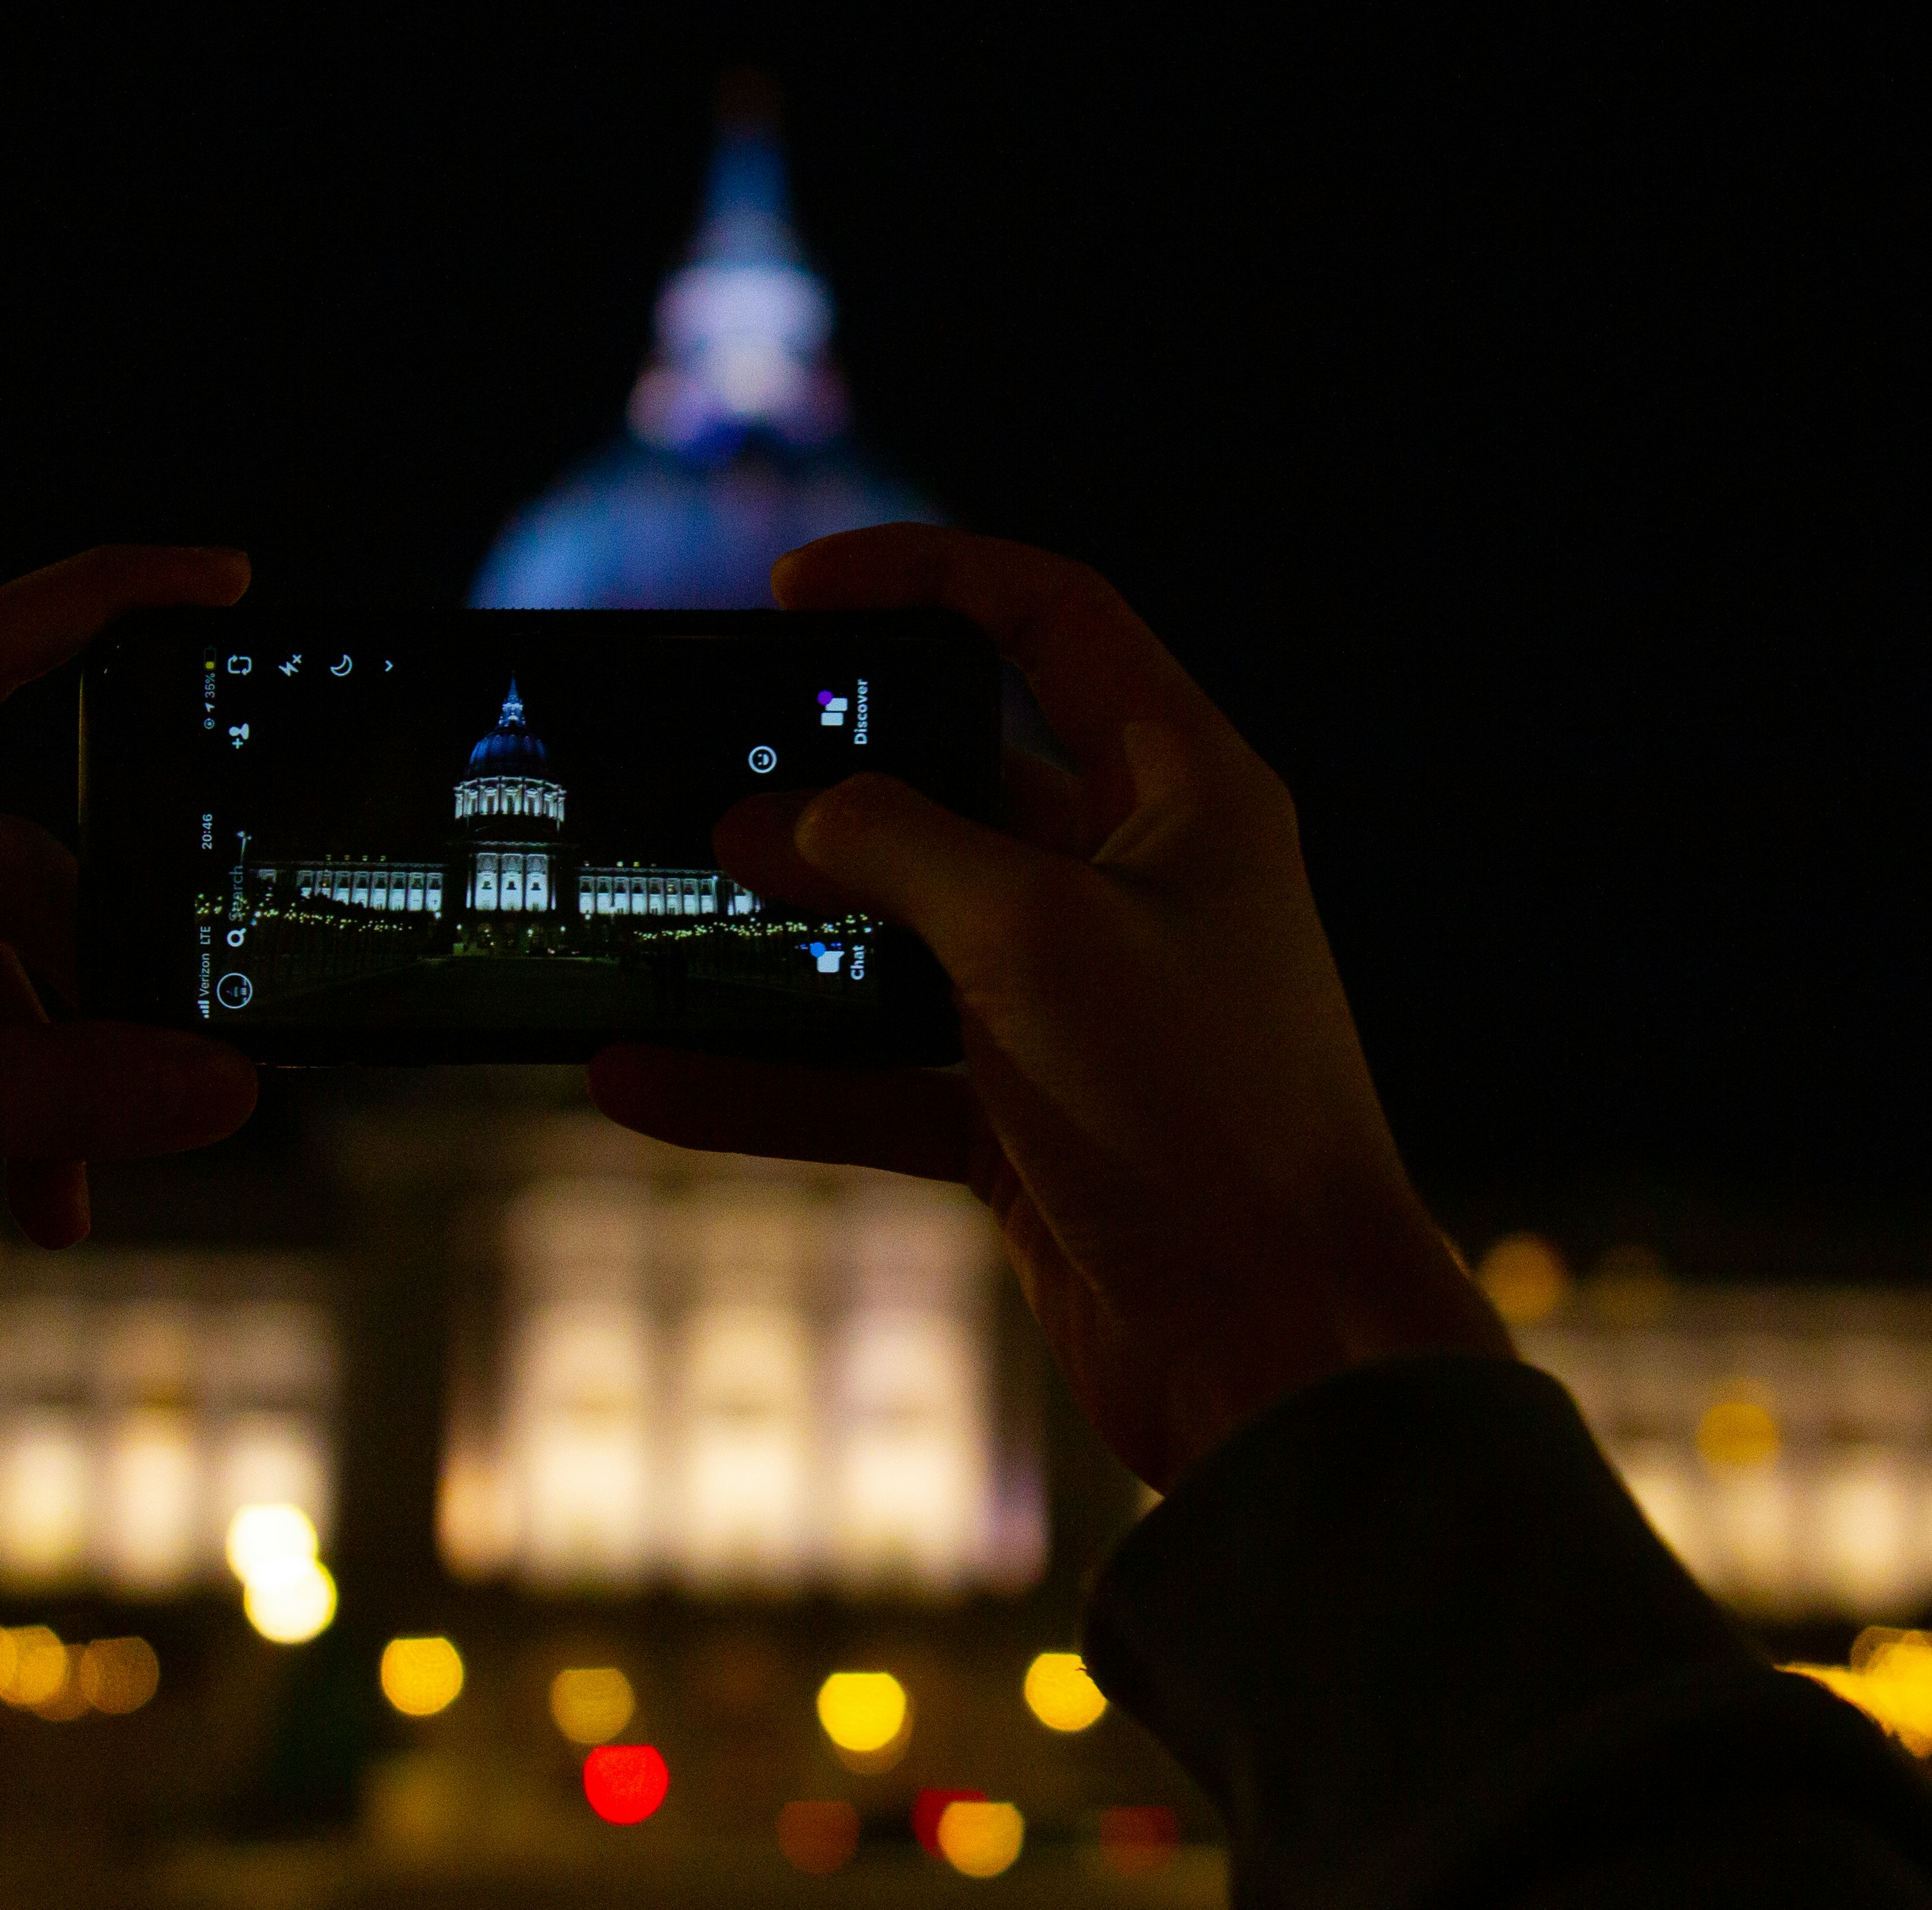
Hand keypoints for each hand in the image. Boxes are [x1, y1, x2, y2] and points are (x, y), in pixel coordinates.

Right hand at [589, 526, 1509, 1490]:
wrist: (1284, 1354)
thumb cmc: (1205, 1115)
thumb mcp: (1035, 939)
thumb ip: (895, 850)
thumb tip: (776, 820)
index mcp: (1183, 793)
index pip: (1053, 623)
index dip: (927, 577)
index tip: (793, 588)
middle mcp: (1135, 885)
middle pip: (956, 786)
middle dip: (823, 784)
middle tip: (694, 777)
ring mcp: (1078, 1010)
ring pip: (899, 944)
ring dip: (777, 943)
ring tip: (648, 923)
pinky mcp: (1028, 1125)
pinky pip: (876, 1079)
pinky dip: (773, 1082)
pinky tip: (647, 1082)